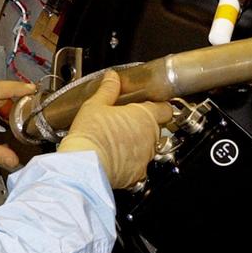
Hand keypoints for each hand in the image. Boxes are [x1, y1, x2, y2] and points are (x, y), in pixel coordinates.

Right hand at [58, 71, 170, 188]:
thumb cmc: (91, 134)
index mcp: (144, 116)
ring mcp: (146, 157)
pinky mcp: (138, 175)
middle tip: (126, 123)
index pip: (166, 109)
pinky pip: (139, 167)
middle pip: (157, 128)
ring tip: (117, 142)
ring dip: (138, 144)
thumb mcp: (96, 105)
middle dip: (144, 126)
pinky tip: (116, 159)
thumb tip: (112, 77)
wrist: (85, 166)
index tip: (152, 105)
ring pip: (149, 149)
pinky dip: (131, 164)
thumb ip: (108, 89)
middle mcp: (150, 137)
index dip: (160, 106)